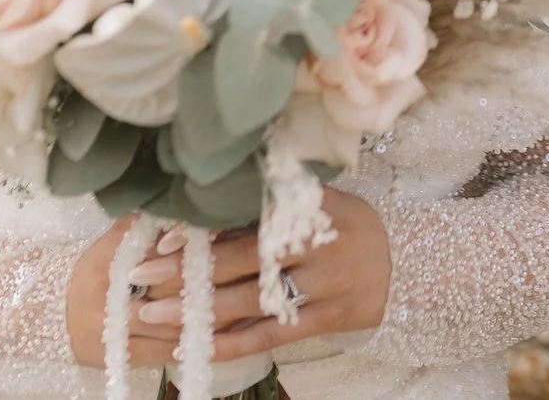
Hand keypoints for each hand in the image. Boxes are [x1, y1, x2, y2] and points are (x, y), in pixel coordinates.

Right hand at [65, 219, 290, 367]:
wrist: (47, 318)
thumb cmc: (91, 274)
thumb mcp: (111, 243)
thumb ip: (143, 225)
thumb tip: (179, 202)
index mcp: (109, 257)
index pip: (156, 245)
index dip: (191, 240)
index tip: (223, 232)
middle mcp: (111, 292)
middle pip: (168, 284)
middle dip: (206, 277)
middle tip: (247, 267)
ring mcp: (117, 325)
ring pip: (172, 320)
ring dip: (208, 312)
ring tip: (245, 301)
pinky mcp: (123, 353)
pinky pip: (167, 349)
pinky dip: (195, 341)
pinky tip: (224, 334)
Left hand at [102, 189, 393, 365]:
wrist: (408, 263)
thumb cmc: (347, 227)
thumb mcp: (319, 201)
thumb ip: (268, 205)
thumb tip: (197, 211)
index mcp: (313, 204)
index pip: (247, 217)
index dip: (203, 230)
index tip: (162, 240)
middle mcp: (319, 243)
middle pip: (243, 260)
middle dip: (188, 271)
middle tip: (141, 278)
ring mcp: (325, 285)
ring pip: (251, 301)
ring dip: (198, 310)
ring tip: (154, 313)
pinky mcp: (326, 319)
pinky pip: (268, 335)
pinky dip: (228, 341)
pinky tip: (193, 346)